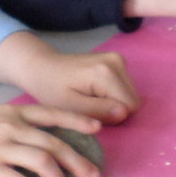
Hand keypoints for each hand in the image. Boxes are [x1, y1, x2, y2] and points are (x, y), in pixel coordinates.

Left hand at [0, 31, 138, 123]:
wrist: (43, 67)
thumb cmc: (51, 89)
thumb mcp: (70, 107)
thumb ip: (99, 111)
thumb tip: (124, 114)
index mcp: (106, 73)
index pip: (129, 107)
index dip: (112, 117)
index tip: (90, 112)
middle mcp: (117, 61)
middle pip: (132, 100)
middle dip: (114, 110)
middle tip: (89, 106)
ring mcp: (119, 59)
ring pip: (130, 95)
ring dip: (113, 103)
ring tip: (90, 99)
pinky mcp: (117, 61)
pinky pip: (125, 88)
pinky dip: (112, 95)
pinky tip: (94, 92)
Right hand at [0, 101, 106, 176]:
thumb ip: (7, 127)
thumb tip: (28, 141)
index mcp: (9, 113)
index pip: (51, 114)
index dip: (77, 120)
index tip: (97, 129)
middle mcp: (8, 127)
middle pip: (54, 142)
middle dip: (78, 160)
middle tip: (93, 175)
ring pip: (43, 162)